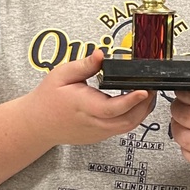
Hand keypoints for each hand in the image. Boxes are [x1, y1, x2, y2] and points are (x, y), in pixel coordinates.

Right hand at [30, 49, 155, 145]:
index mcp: (83, 106)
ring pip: (127, 126)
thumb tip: (101, 54)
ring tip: (146, 93)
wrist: (37, 124)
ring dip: (141, 111)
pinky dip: (132, 116)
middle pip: (127, 121)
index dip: (131, 100)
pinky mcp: (100, 136)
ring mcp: (97, 133)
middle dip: (144, 105)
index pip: (112, 108)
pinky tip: (135, 103)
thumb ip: (83, 65)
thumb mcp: (61, 75)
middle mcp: (93, 123)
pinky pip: (121, 128)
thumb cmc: (48, 98)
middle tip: (151, 87)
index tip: (144, 90)